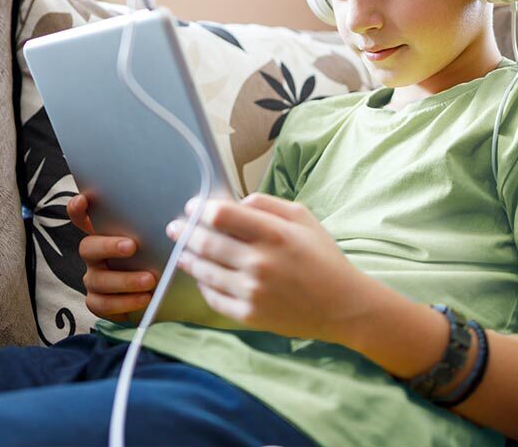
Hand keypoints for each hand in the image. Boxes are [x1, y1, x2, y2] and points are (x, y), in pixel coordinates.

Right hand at [68, 193, 156, 322]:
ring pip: (98, 280)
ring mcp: (94, 279)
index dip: (77, 208)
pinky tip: (144, 299)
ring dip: (125, 280)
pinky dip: (124, 303)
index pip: (82, 217)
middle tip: (132, 246)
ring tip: (150, 280)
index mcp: (104, 234)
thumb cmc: (156, 257)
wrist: (160, 293)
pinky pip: (102, 304)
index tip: (84, 200)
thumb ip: (154, 225)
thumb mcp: (155, 239)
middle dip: (108, 246)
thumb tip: (177, 210)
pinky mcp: (98, 302)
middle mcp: (94, 255)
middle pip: (88, 247)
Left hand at [166, 192, 366, 342]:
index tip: (193, 207)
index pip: (221, 215)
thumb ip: (266, 204)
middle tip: (174, 228)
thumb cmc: (322, 257)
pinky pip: (214, 298)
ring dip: (187, 258)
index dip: (200, 209)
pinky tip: (202, 277)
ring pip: (205, 271)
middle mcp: (260, 263)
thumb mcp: (303, 218)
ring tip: (181, 252)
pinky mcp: (250, 316)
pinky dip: (203, 285)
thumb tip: (232, 202)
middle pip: (206, 243)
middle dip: (184, 232)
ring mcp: (253, 292)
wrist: (343, 306)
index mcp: (274, 234)